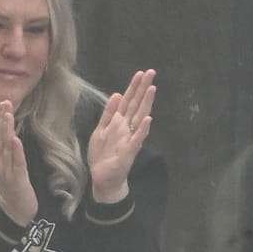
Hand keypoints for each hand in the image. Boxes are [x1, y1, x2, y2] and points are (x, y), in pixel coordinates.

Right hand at [0, 101, 37, 224]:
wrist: (14, 218)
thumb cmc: (15, 195)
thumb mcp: (11, 174)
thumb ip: (11, 159)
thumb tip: (11, 142)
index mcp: (1, 161)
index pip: (1, 138)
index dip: (2, 121)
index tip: (5, 105)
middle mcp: (1, 164)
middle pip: (1, 139)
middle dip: (3, 120)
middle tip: (5, 102)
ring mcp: (7, 172)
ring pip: (6, 148)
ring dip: (7, 130)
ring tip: (8, 115)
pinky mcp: (16, 181)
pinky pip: (17, 165)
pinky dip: (16, 152)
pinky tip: (16, 139)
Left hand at [86, 69, 154, 204]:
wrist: (103, 179)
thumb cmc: (102, 156)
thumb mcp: (100, 129)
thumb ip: (108, 113)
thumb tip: (116, 94)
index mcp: (118, 122)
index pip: (128, 100)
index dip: (134, 87)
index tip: (141, 73)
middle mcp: (126, 128)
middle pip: (136, 104)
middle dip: (143, 89)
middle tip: (151, 73)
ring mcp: (129, 139)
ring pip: (139, 117)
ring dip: (146, 103)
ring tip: (152, 89)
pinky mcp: (129, 151)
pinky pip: (136, 139)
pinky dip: (142, 130)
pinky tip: (148, 119)